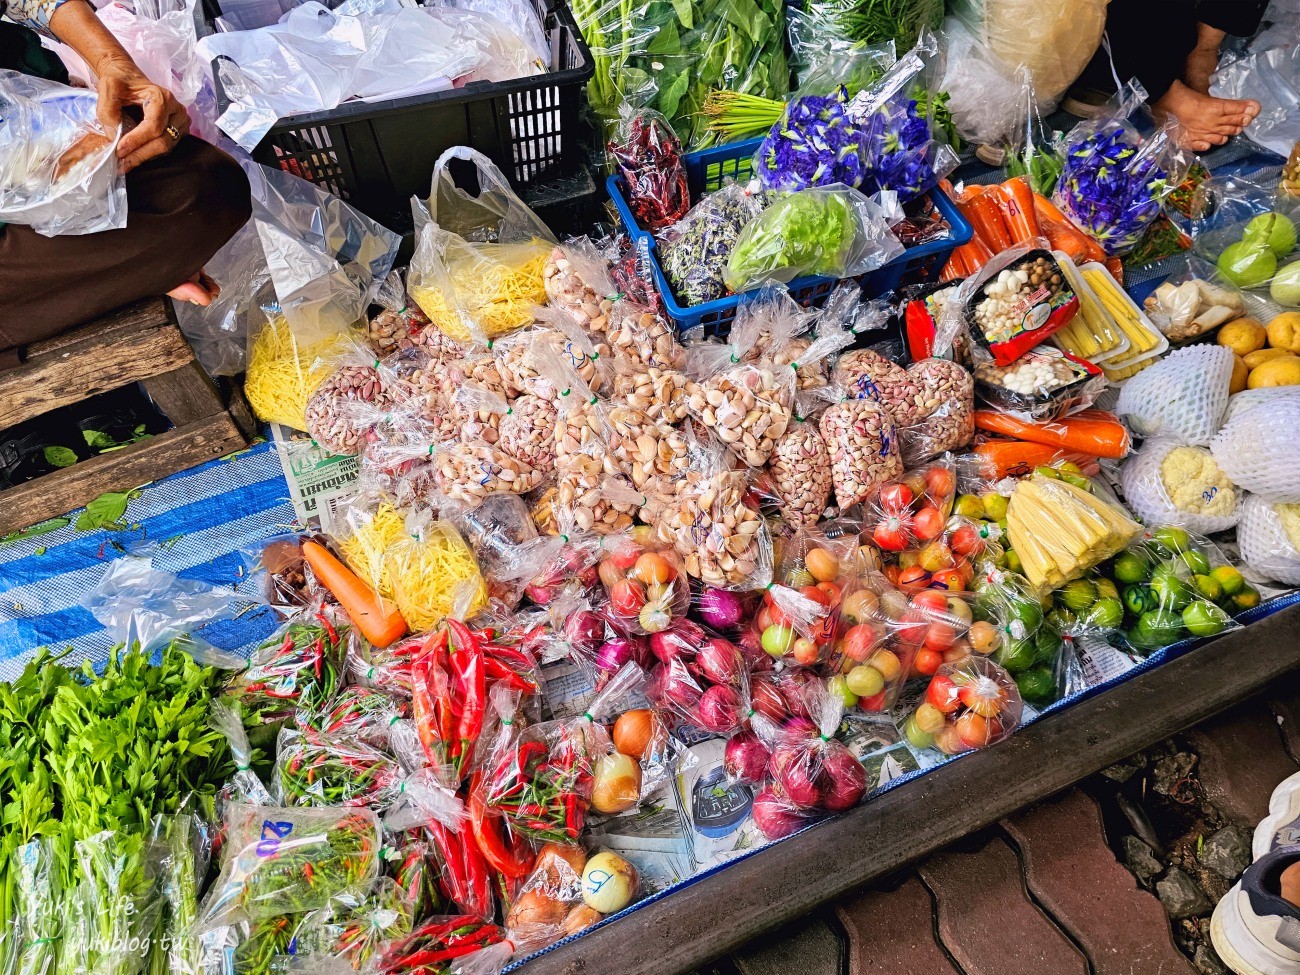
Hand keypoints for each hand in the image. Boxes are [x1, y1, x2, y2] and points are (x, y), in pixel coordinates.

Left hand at [95, 57, 189, 173]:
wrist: (128, 78)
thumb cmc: (120, 80)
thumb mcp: (108, 88)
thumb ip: (108, 110)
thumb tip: (114, 137)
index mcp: (163, 98)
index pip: (153, 127)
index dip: (136, 141)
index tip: (118, 150)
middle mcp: (177, 111)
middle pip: (163, 141)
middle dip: (140, 154)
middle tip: (121, 164)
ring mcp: (180, 123)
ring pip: (165, 148)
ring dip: (144, 156)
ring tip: (125, 163)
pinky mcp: (178, 131)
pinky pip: (166, 148)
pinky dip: (149, 154)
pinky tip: (133, 155)